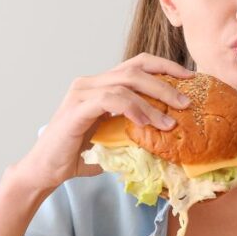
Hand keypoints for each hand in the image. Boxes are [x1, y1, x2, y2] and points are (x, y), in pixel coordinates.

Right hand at [17, 53, 193, 190]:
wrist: (46, 170)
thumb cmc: (78, 155)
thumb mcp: (114, 138)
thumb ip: (135, 129)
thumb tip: (169, 134)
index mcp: (101, 85)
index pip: (138, 64)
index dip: (166, 67)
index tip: (190, 78)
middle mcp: (90, 82)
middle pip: (136, 69)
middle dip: (166, 83)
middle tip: (187, 101)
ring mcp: (81, 93)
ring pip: (125, 83)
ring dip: (153, 102)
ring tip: (170, 123)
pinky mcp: (76, 108)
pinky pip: (110, 99)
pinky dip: (131, 108)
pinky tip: (145, 123)